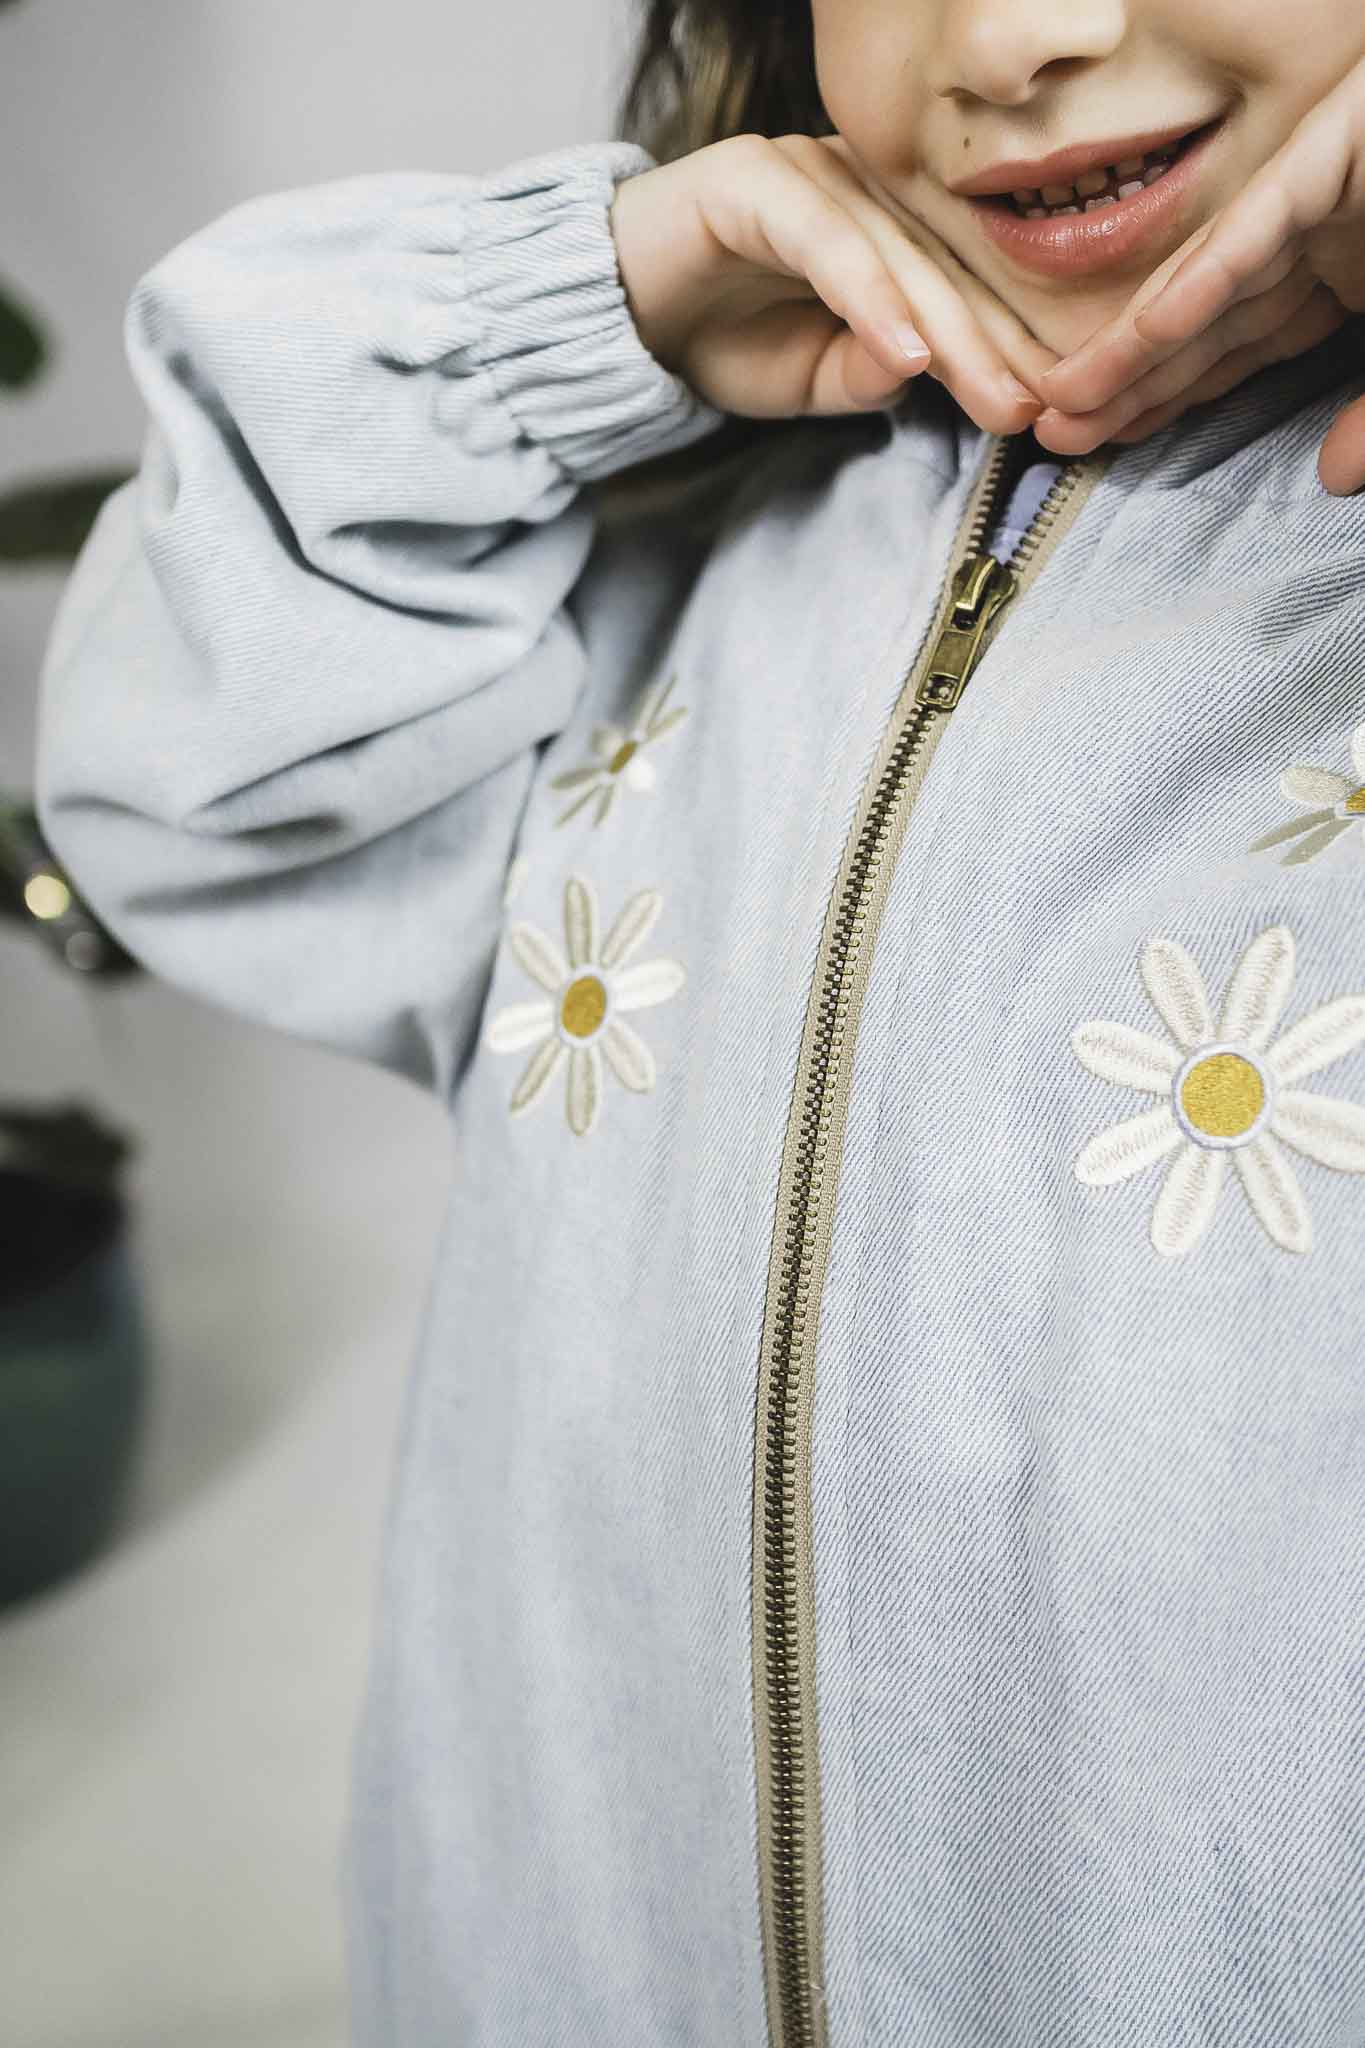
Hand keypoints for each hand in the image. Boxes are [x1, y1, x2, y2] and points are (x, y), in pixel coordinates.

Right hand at [611, 131, 1054, 431]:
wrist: (614, 316)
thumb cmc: (717, 341)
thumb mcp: (808, 378)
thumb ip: (870, 371)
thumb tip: (927, 366)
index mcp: (881, 225)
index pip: (957, 284)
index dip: (1004, 344)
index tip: (1047, 406)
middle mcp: (855, 187)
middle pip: (941, 268)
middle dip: (993, 344)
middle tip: (1034, 408)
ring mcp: (808, 173)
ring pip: (896, 253)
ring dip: (946, 330)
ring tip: (987, 393)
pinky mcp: (756, 178)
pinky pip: (828, 241)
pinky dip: (870, 298)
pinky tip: (906, 351)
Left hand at [1030, 61, 1364, 488]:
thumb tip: (1332, 479)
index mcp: (1340, 280)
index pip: (1234, 352)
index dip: (1164, 399)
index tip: (1104, 442)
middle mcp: (1318, 242)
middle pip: (1201, 327)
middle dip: (1123, 384)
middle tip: (1050, 434)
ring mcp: (1322, 199)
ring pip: (1205, 285)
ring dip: (1131, 345)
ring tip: (1060, 401)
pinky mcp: (1333, 156)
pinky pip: (1253, 233)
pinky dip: (1195, 284)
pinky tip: (1136, 335)